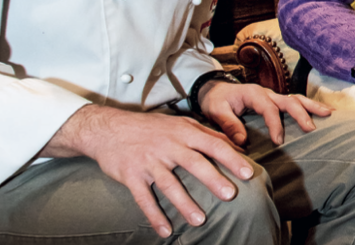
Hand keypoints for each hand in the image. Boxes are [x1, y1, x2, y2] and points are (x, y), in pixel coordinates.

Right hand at [42, 105, 251, 237]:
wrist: (107, 129)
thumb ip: (208, 134)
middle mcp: (168, 147)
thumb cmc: (151, 127)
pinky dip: (154, 216)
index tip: (247, 173)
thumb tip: (237, 146)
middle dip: (213, 179)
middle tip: (230, 195)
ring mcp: (149, 162)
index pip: (212, 144)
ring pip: (169, 184)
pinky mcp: (131, 176)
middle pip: (194, 163)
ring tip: (200, 220)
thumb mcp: (180, 124)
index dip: (231, 158)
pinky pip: (144, 199)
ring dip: (184, 204)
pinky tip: (165, 231)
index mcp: (183, 133)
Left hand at [198, 80, 332, 146]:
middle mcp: (267, 93)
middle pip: (289, 100)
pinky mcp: (276, 101)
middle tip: (311, 128)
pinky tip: (323, 113)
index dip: (276, 125)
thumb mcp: (216, 112)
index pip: (269, 108)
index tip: (279, 142)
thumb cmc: (216, 101)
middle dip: (302, 113)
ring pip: (297, 99)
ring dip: (312, 106)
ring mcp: (273, 96)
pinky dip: (310, 107)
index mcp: (253, 93)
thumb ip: (228, 125)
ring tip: (329, 114)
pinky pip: (296, 102)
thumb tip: (242, 141)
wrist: (214, 90)